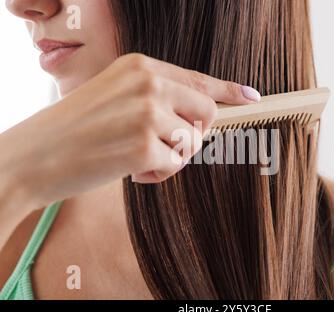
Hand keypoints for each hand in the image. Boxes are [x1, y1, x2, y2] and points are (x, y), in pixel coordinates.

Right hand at [0, 53, 260, 210]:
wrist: (33, 156)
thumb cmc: (74, 129)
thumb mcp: (115, 97)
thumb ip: (156, 98)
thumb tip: (198, 116)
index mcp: (141, 66)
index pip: (198, 79)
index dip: (228, 90)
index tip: (251, 97)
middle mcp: (149, 83)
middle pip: (206, 113)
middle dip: (192, 135)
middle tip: (163, 145)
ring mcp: (148, 113)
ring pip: (192, 142)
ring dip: (171, 156)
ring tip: (137, 157)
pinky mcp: (145, 146)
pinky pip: (175, 165)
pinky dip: (158, 173)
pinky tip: (130, 170)